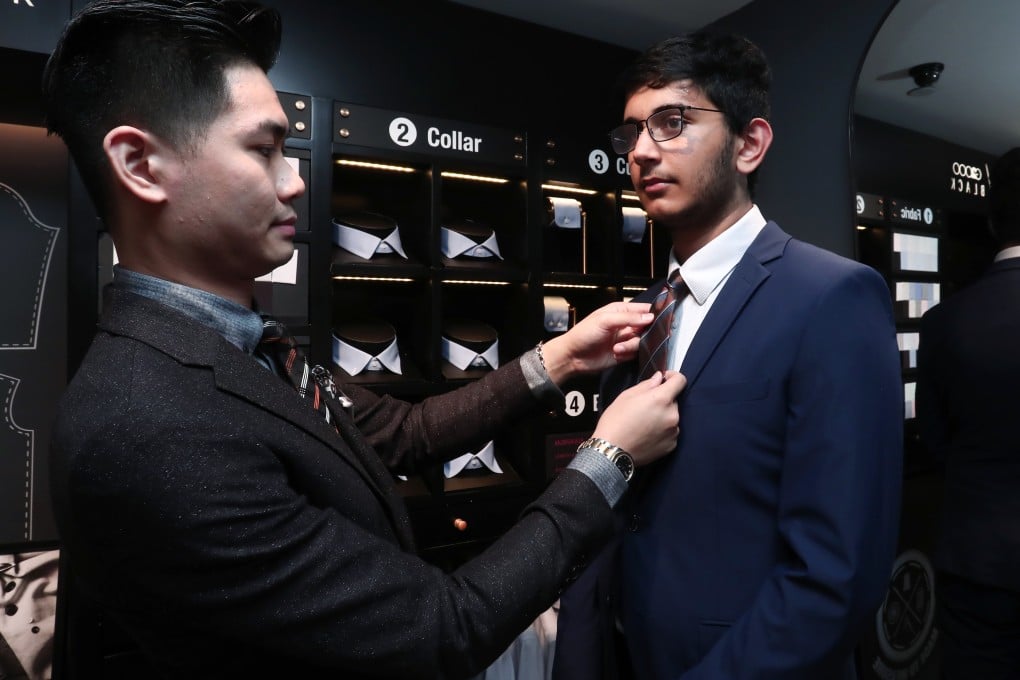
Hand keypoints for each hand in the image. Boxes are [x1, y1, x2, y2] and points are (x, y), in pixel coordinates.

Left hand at [539, 301, 653, 383]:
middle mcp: (625, 324)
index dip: (654, 313)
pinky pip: (636, 353)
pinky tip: (616, 353)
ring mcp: (625, 339)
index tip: (661, 319)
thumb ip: (628, 318)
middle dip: (644, 333)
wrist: (572, 357)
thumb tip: (650, 317)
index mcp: (620, 311)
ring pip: (642, 341)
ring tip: (617, 348)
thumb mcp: (605, 321)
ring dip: (631, 345)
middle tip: (633, 336)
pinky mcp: (624, 353)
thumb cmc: (583, 334)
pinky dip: (628, 353)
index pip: (644, 309)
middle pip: (647, 326)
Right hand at [591, 371, 685, 466]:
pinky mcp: (672, 445)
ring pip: (671, 417)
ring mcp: (674, 432)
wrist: (612, 452)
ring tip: (644, 424)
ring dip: (662, 416)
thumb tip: (658, 379)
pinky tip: (647, 434)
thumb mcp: (626, 396)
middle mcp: (672, 415)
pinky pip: (670, 432)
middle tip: (644, 407)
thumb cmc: (615, 422)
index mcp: (661, 399)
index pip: (680, 381)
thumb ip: (646, 385)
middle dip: (662, 401)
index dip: (672, 376)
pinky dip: (662, 431)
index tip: (665, 379)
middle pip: (673, 401)